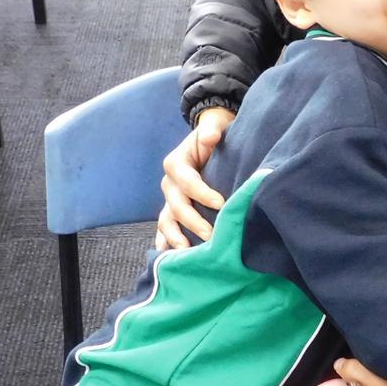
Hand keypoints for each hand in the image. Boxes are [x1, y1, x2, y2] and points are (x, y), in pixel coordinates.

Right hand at [154, 106, 235, 249]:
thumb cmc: (215, 132)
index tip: (221, 203)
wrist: (210, 137)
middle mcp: (169, 183)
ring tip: (187, 254)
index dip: (202, 193)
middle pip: (176, 206)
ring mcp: (169, 199)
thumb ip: (211, 128)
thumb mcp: (214, 125)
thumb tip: (211, 136)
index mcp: (176, 163)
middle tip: (211, 235)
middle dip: (192, 222)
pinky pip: (165, 230)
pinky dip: (166, 244)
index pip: (187, 181)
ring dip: (175, 238)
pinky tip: (171, 261)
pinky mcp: (173, 211)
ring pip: (166, 221)